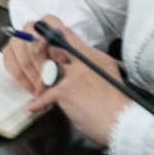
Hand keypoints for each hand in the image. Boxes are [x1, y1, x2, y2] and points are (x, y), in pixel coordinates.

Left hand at [16, 17, 133, 146]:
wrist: (123, 120)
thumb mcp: (107, 71)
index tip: (40, 36)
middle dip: (39, 53)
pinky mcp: (66, 91)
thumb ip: (89, 61)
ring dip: (41, 81)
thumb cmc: (116, 101)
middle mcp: (82, 61)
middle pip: (52, 49)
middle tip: (31, 54)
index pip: (67, 35)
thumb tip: (76, 53)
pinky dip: (38, 103)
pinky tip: (33, 106)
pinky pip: (45, 95)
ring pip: (47, 71)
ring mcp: (73, 75)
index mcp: (92, 55)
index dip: (51, 33)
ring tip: (37, 86)